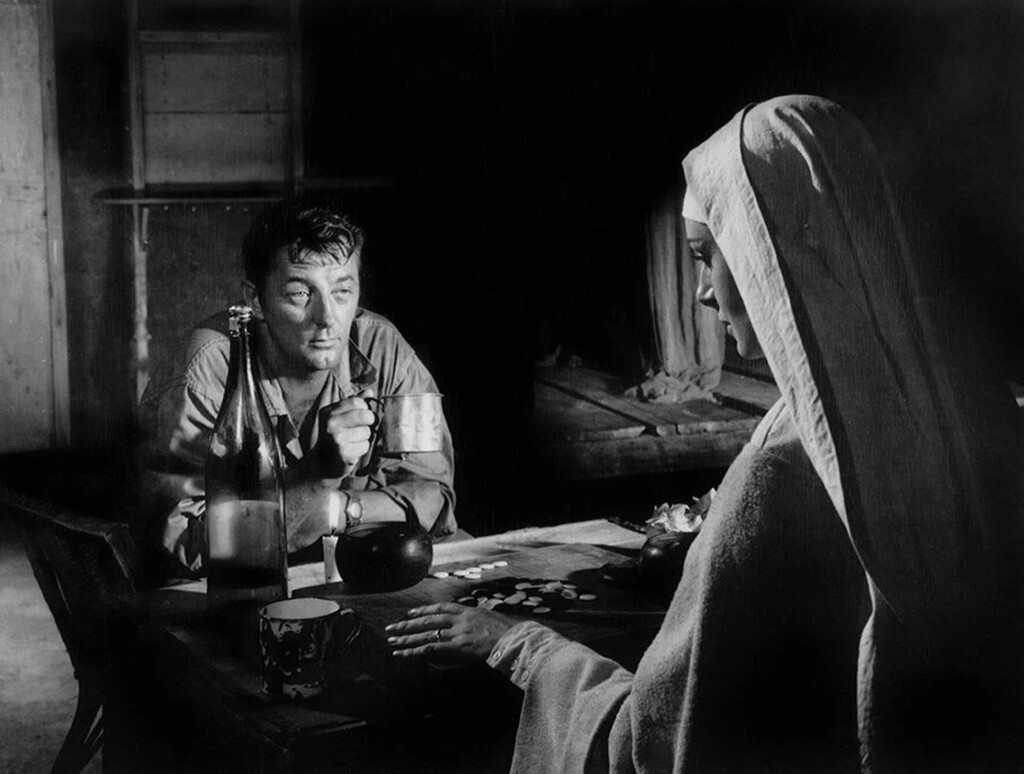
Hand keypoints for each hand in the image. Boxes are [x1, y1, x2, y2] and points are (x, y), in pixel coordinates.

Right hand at [317, 390, 376, 477]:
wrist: (321, 464)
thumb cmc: (334, 438)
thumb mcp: (339, 418)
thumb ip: (354, 404)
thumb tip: (370, 391)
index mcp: (328, 412)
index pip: (358, 402)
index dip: (365, 410)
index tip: (360, 418)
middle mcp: (330, 423)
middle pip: (366, 416)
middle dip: (369, 423)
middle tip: (361, 430)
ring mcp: (336, 438)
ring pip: (367, 432)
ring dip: (364, 438)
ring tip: (352, 442)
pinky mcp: (343, 453)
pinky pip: (365, 446)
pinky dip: (362, 450)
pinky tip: (351, 452)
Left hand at [385, 602, 516, 661]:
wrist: (517, 639)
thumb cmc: (508, 633)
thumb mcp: (490, 621)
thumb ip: (476, 621)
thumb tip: (468, 627)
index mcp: (467, 611)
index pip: (440, 608)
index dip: (423, 610)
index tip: (410, 613)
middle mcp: (459, 619)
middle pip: (428, 620)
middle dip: (408, 624)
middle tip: (391, 627)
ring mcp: (458, 632)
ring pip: (426, 634)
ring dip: (407, 638)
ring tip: (392, 641)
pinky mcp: (457, 647)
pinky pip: (431, 649)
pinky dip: (414, 651)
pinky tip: (403, 653)